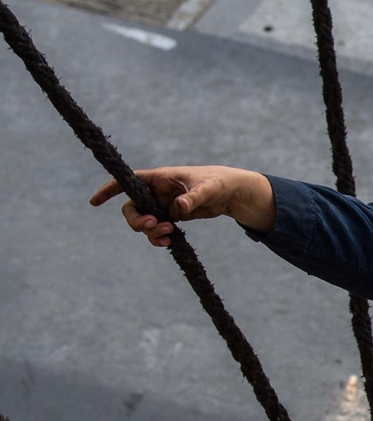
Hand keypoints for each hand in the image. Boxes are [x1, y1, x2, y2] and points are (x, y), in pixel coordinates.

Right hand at [89, 165, 275, 246]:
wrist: (230, 193)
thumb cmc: (218, 183)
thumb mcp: (208, 188)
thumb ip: (193, 197)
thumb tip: (180, 207)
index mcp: (159, 178)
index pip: (128, 181)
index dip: (109, 190)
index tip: (94, 202)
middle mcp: (156, 191)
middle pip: (131, 208)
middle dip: (137, 221)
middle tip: (153, 227)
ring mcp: (162, 205)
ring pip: (143, 222)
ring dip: (150, 232)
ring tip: (169, 235)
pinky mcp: (171, 217)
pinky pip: (156, 230)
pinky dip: (158, 238)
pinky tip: (169, 242)